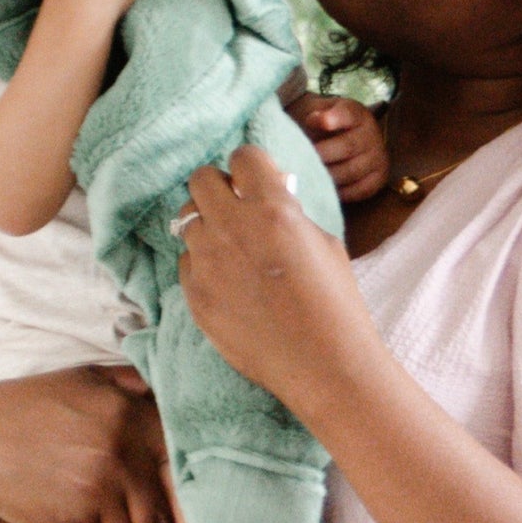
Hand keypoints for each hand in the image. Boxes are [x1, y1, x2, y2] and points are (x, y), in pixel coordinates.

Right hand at [0, 365, 177, 522]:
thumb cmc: (32, 407)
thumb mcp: (84, 379)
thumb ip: (131, 384)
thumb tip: (172, 386)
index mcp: (128, 415)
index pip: (178, 460)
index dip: (192, 490)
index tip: (201, 513)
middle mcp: (117, 454)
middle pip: (157, 512)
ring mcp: (94, 490)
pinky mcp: (70, 520)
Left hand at [177, 144, 381, 421]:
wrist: (323, 366)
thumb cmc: (335, 305)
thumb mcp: (325, 243)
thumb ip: (290, 212)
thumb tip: (270, 194)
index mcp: (272, 209)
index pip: (243, 156)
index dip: (252, 168)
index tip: (258, 182)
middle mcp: (232, 228)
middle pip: (201, 179)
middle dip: (219, 188)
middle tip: (236, 208)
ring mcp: (208, 263)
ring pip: (187, 220)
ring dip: (207, 226)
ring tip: (230, 249)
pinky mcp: (194, 295)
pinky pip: (187, 262)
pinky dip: (203, 264)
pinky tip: (229, 283)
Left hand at [287, 90, 389, 203]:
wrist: (349, 141)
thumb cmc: (327, 129)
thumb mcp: (320, 114)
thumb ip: (315, 117)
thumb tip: (312, 122)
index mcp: (357, 114)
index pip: (347, 114)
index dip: (333, 118)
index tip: (311, 120)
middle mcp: (372, 135)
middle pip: (346, 147)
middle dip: (320, 155)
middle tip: (300, 162)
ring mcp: (378, 158)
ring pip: (350, 172)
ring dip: (327, 176)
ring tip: (307, 177)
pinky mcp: (378, 179)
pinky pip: (358, 190)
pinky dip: (339, 192)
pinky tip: (324, 187)